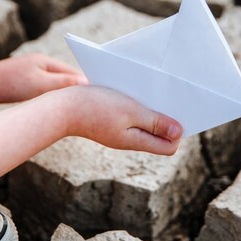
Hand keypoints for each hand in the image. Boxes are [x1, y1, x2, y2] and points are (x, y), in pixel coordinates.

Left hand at [0, 54, 87, 107]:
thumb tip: (86, 83)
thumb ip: (63, 84)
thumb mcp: (40, 84)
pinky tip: (52, 110)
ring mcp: (30, 75)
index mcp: (46, 62)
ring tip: (76, 109)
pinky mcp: (22, 86)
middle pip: (65, 79)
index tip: (100, 94)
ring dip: (63, 97)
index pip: (74, 73)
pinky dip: (50, 101)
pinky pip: (42, 93)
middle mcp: (40, 66)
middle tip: (92, 104)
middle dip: (77, 91)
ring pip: (54, 87)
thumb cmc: (8, 84)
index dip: (87, 83)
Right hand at [61, 86, 182, 155]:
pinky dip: (137, 107)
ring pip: (145, 125)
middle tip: (167, 100)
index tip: (176, 112)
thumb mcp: (131, 112)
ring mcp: (119, 132)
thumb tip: (178, 133)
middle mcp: (129, 140)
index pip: (168, 147)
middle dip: (166, 119)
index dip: (176, 132)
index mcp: (136, 141)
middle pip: (158, 136)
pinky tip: (134, 94)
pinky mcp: (110, 122)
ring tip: (152, 94)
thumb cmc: (96, 108)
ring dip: (151, 110)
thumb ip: (155, 123)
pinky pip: (131, 117)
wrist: (62, 107)